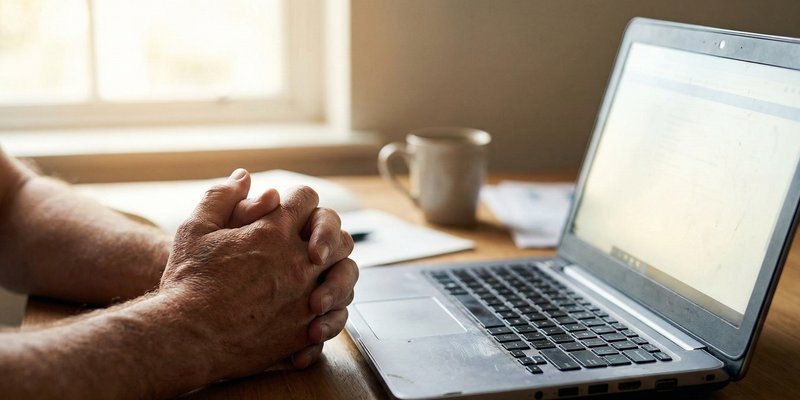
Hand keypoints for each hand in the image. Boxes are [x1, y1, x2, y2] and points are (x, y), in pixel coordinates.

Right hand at [158, 169, 353, 379]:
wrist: (186, 338)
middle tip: (313, 244)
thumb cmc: (187, 281)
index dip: (300, 201)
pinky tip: (315, 311)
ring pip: (346, 274)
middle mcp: (298, 261)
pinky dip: (332, 310)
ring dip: (336, 272)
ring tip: (318, 278)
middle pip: (338, 235)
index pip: (307, 199)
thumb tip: (243, 176)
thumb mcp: (195, 229)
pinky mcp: (305, 330)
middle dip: (328, 235)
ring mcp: (306, 296)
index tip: (291, 211)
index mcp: (274, 230)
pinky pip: (337, 314)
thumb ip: (222, 197)